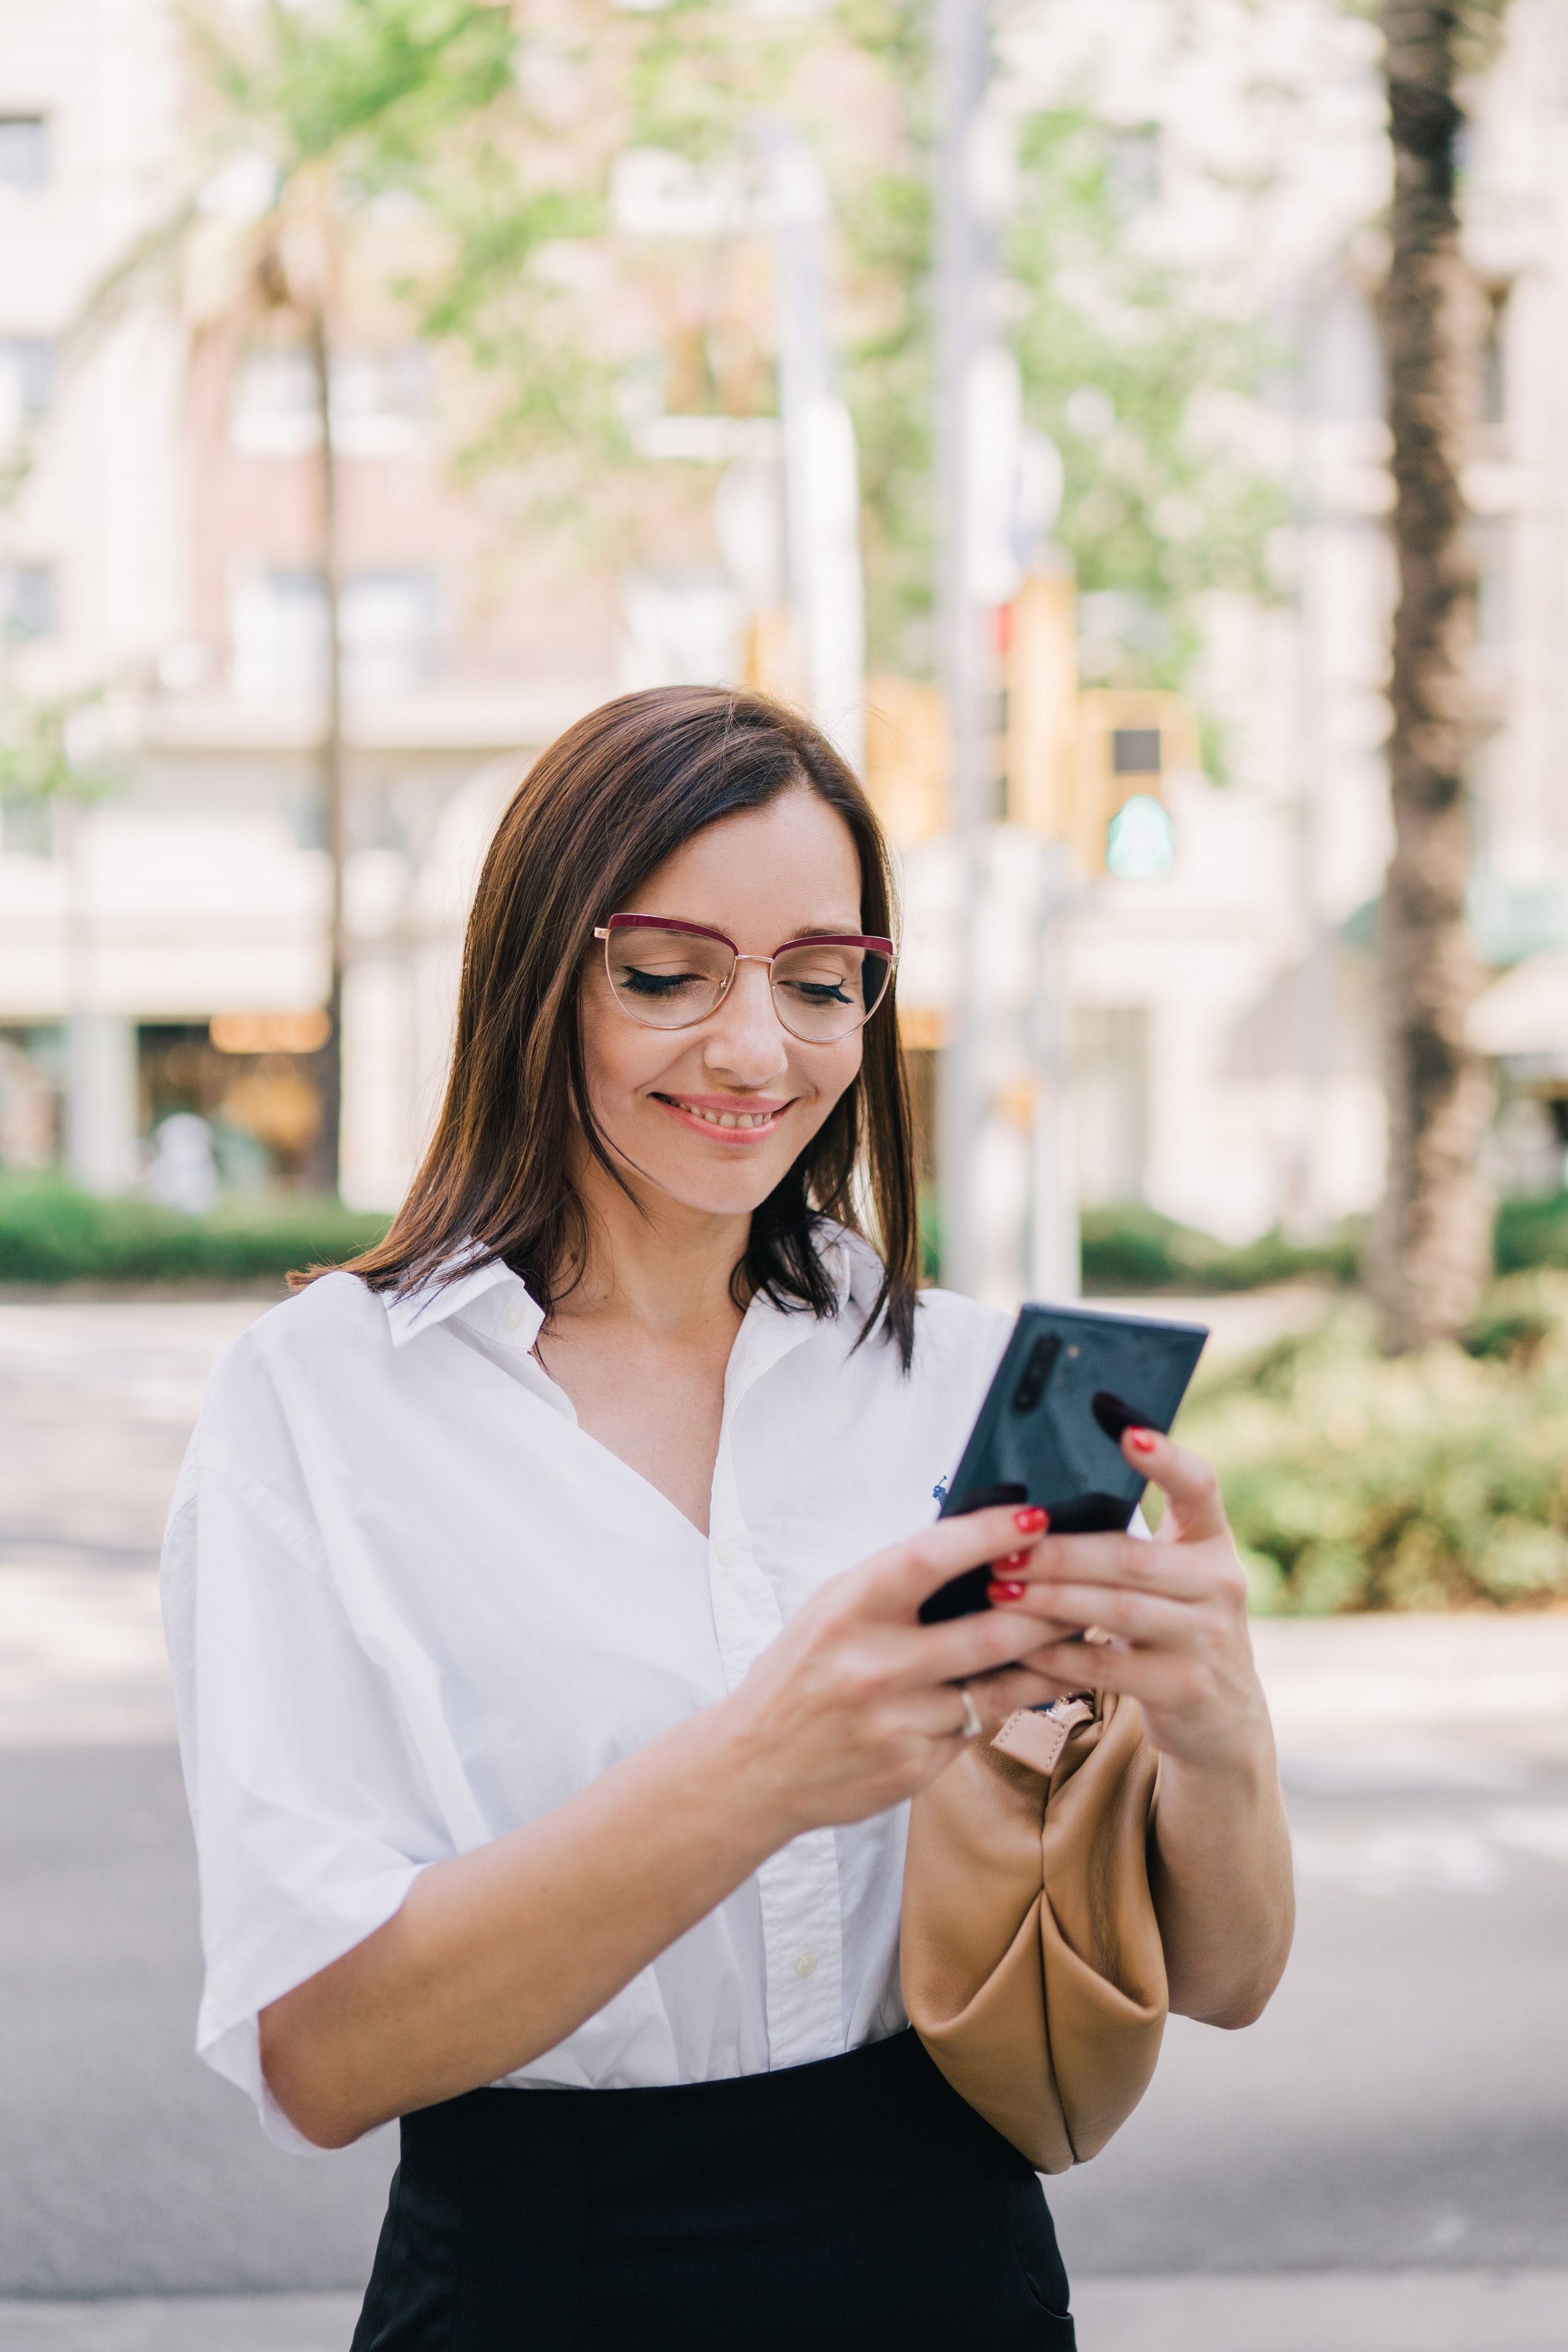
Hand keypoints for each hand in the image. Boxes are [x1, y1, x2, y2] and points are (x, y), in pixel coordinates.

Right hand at [722, 1503, 1067, 1835]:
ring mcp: (897, 1724)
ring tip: (1083, 1632)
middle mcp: (873, 1667)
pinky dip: (1005, 1704)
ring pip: (999, 1687)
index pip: (928, 1560)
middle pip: (987, 1632)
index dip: (987, 1535)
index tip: (1034, 1517)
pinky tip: (1032, 1684)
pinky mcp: (914, 1769)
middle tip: (1090, 1584)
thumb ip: (895, 1586)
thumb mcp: (831, 1612)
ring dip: (1048, 1659)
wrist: (754, 1769)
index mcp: (846, 1612)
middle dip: (1049, 1607)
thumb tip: (978, 1548)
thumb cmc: (799, 1675)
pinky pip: (978, 1728)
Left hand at [983, 1429, 1268, 1772]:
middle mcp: (1222, 1584)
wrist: (1222, 1716)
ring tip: (999, 1590)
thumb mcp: (1170, 1579)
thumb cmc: (1173, 1627)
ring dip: (1049, 1599)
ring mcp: (1210, 1638)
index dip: (1166, 1458)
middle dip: (1058, 1552)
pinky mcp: (1187, 1687)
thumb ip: (1123, 1546)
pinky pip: (1109, 1668)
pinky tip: (1020, 1647)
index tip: (1126, 1432)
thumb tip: (1032, 1508)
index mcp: (1211, 1542)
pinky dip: (1058, 1656)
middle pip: (1131, 1556)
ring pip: (1117, 1609)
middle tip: (1003, 1551)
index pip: (1199, 1486)